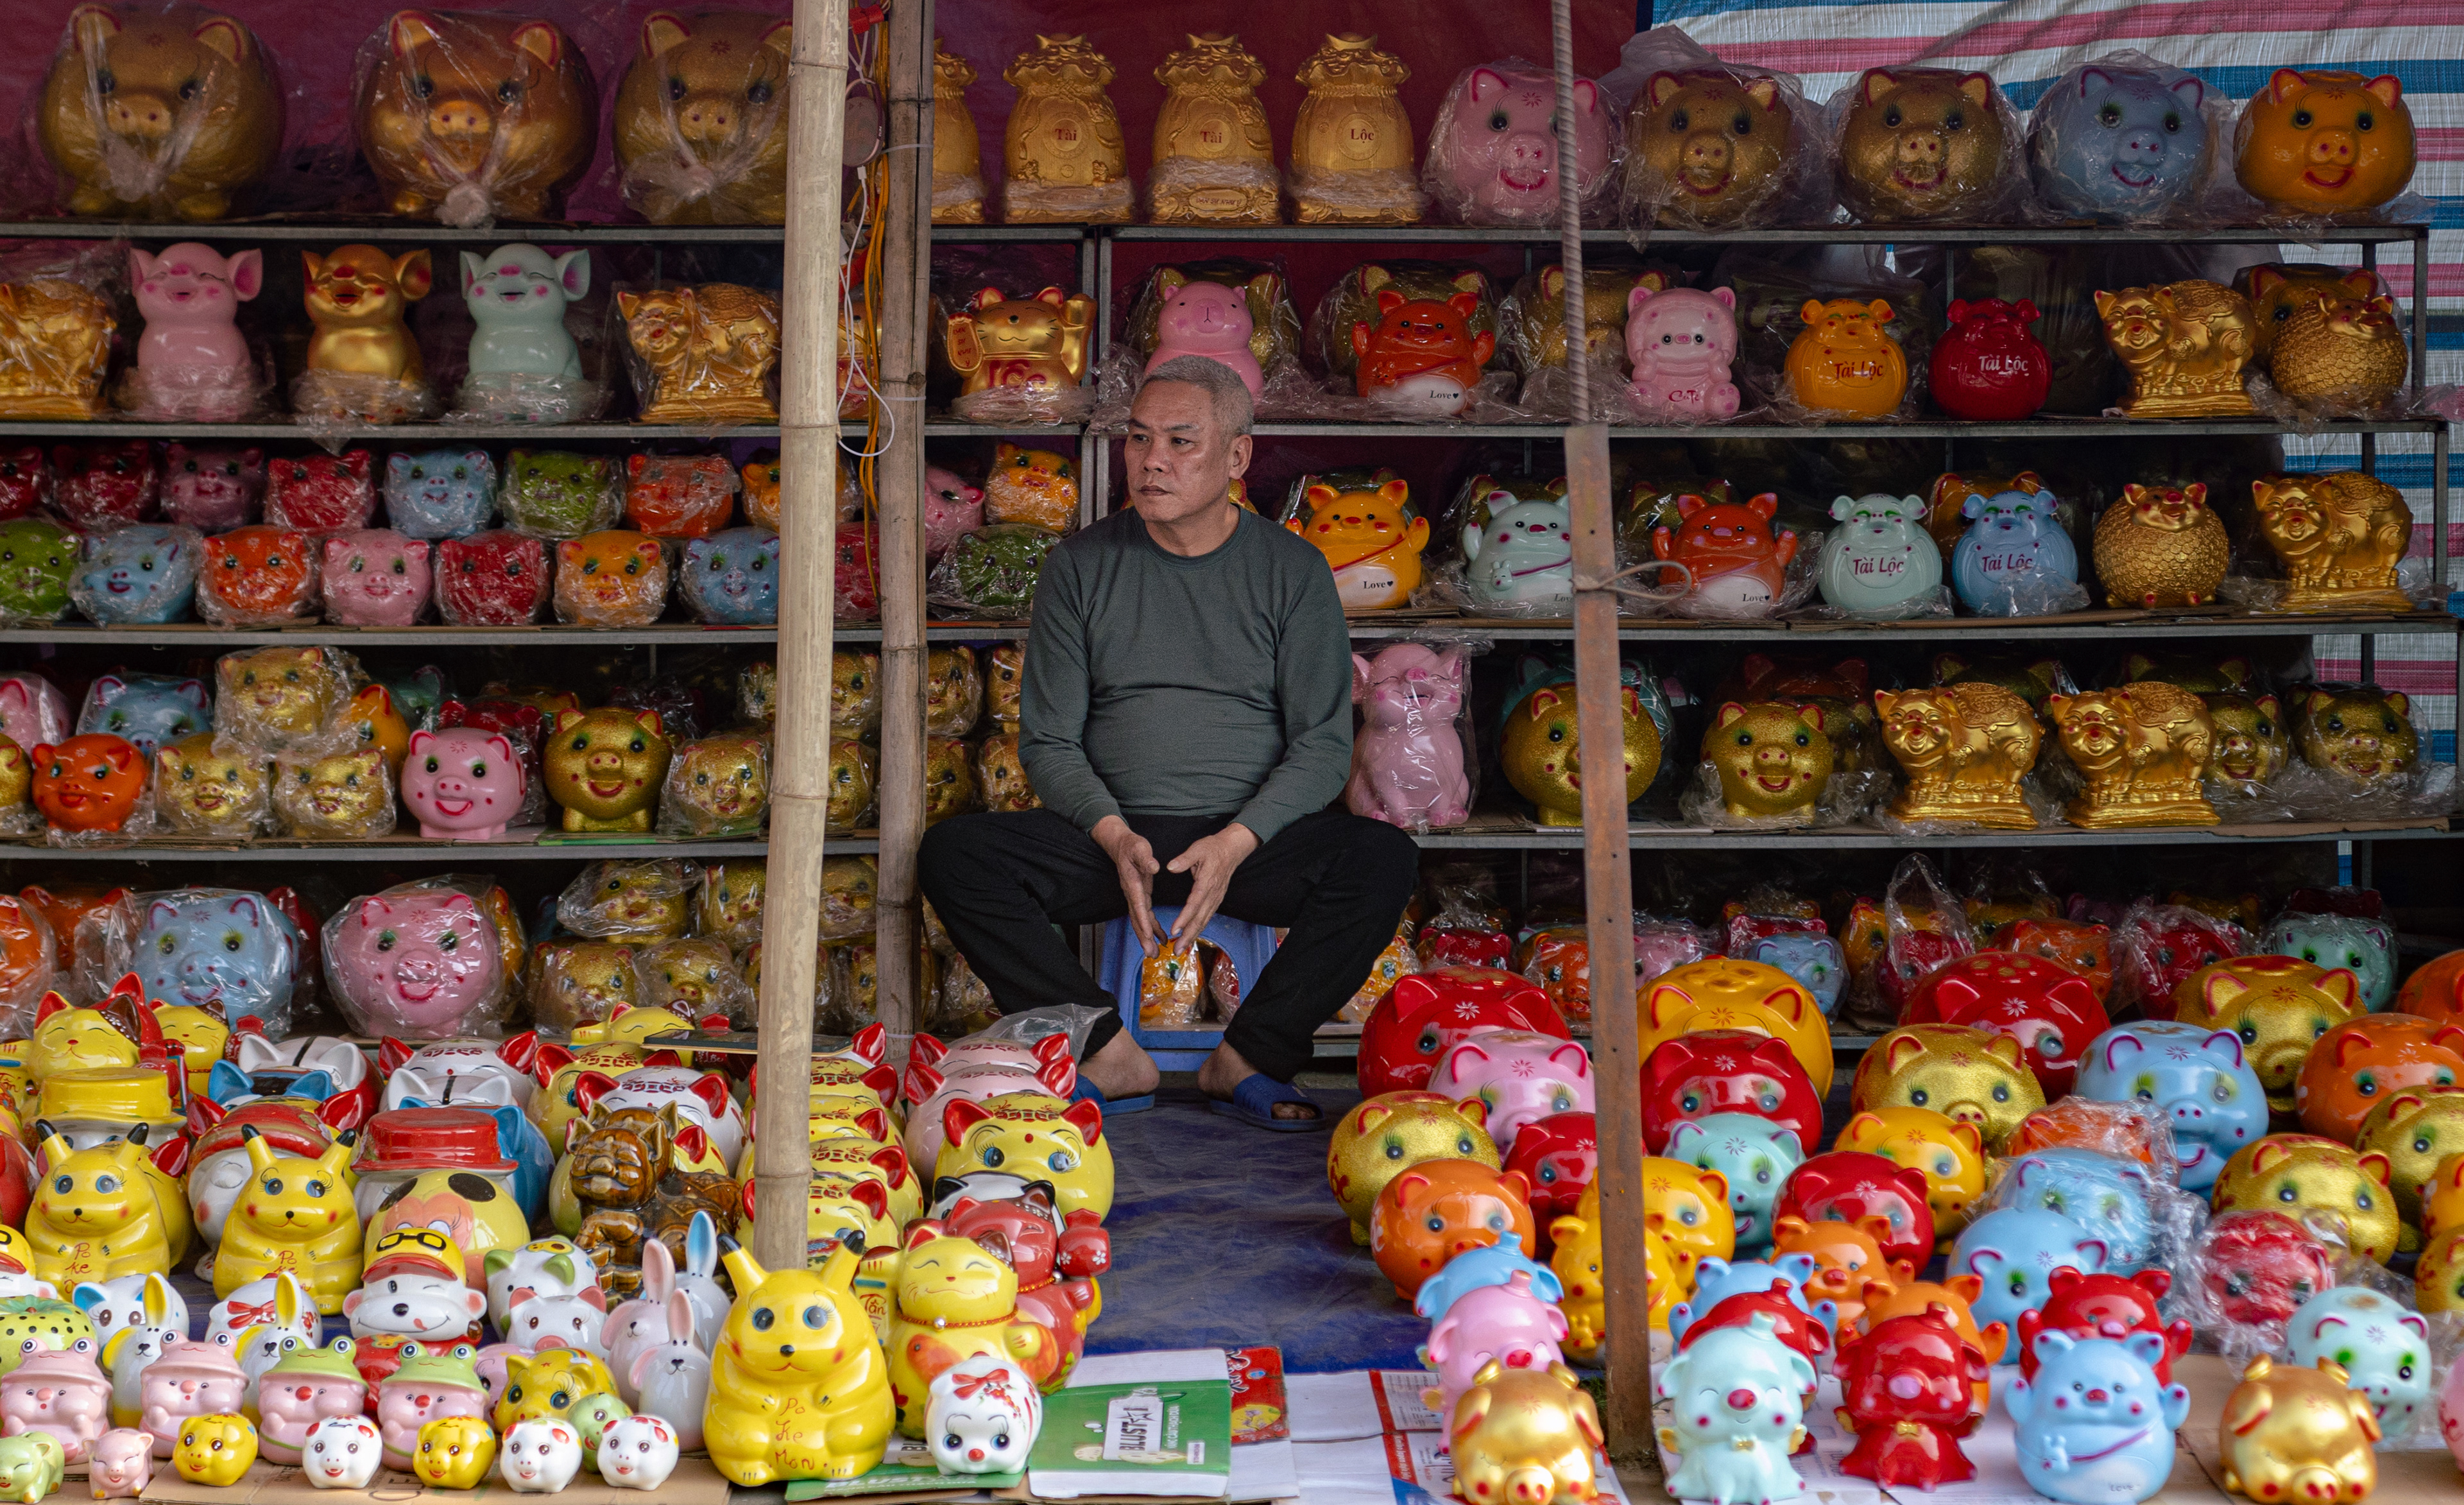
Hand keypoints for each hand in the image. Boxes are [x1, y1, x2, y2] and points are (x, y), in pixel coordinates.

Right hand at [1091, 815, 1160, 954]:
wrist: (1120, 845)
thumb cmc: (1132, 846)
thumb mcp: (1140, 848)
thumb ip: (1146, 858)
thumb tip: (1155, 867)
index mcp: (1133, 883)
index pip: (1139, 905)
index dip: (1143, 921)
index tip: (1148, 935)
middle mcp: (1131, 893)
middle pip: (1136, 919)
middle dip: (1143, 937)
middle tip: (1150, 953)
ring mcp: (1134, 896)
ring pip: (1139, 921)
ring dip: (1146, 937)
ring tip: (1154, 953)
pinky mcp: (1138, 896)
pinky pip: (1144, 916)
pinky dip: (1151, 928)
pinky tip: (1160, 937)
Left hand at [1165, 822, 1257, 943]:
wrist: (1232, 849)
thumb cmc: (1213, 848)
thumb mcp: (1198, 848)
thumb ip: (1184, 859)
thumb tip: (1170, 867)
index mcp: (1207, 882)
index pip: (1194, 903)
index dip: (1185, 918)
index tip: (1175, 930)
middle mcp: (1213, 894)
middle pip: (1200, 918)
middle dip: (1188, 935)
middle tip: (1177, 950)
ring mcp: (1216, 898)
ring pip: (1204, 921)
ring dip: (1193, 936)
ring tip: (1182, 948)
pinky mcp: (1216, 900)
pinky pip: (1207, 917)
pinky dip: (1199, 929)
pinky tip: (1191, 936)